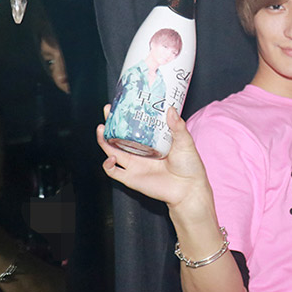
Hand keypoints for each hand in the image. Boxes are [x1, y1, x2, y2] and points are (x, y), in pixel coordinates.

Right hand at [96, 105, 210, 209]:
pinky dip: (108, 164)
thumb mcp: (185, 141)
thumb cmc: (189, 166)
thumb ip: (178, 126)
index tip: (123, 103)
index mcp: (151, 142)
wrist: (188, 189)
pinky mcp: (131, 178)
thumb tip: (170, 109)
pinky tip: (111, 157)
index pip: (135, 126)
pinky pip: (113, 172)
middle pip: (119, 136)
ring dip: (103, 140)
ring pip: (111, 150)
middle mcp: (140, 152)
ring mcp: (134, 164)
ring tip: (101, 128)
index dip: (127, 116)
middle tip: (108, 110)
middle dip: (110, 123)